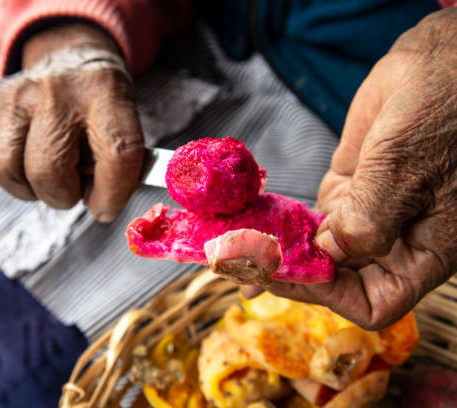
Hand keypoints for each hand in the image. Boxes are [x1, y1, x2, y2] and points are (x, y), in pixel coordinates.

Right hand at [0, 24, 144, 221]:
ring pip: (7, 170)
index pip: (115, 153)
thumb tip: (99, 206)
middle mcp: (57, 90)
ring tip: (47, 178)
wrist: (68, 56)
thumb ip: (119, 164)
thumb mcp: (124, 121)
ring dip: (29, 190)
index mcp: (104, 93)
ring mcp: (16, 93)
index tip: (106, 208)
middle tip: (71, 191)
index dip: (113, 193)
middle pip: (48, 171)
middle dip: (62, 196)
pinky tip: (24, 162)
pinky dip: (6, 175)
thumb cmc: (98, 103)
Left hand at [244, 8, 456, 328]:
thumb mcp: (406, 166)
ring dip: (275, 252)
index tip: (294, 267)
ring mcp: (363, 217)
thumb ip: (369, 218)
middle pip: (334, 281)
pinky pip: (306, 219)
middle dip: (288, 275)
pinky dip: (278, 223)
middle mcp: (390, 242)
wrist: (440, 63)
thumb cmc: (444, 109)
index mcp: (422, 252)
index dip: (331, 295)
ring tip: (232, 248)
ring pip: (315, 252)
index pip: (374, 303)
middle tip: (239, 262)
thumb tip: (328, 254)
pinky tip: (249, 222)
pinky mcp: (344, 191)